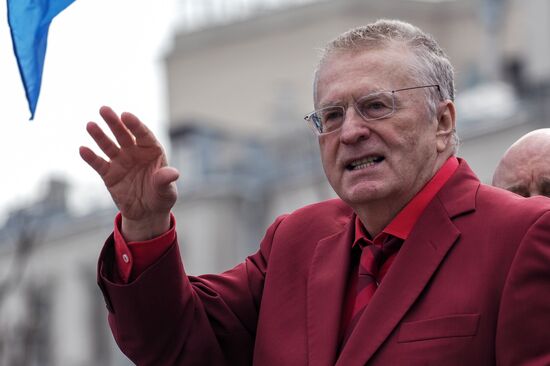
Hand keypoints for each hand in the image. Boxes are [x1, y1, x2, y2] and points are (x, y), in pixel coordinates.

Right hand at [80, 106, 178, 240]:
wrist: (147, 213)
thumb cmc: (161, 197)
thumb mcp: (166, 191)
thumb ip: (165, 180)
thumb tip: (173, 173)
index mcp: (152, 151)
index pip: (144, 135)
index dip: (135, 125)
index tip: (126, 116)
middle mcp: (135, 152)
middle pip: (124, 135)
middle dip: (114, 123)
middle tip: (104, 109)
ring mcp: (121, 162)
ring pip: (109, 146)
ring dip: (99, 135)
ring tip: (90, 125)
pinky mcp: (109, 174)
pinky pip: (99, 164)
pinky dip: (91, 157)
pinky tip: (83, 149)